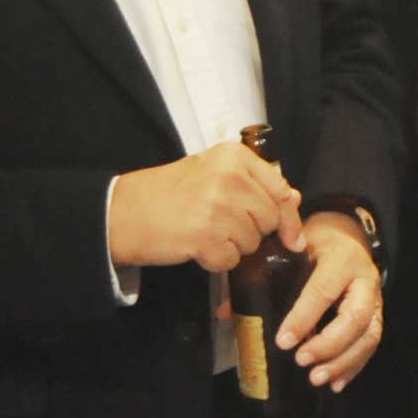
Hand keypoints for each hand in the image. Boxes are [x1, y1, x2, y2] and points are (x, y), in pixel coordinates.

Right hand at [109, 142, 302, 271]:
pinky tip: (196, 246)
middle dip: (250, 230)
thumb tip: (294, 199)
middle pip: (268, 220)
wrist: (124, 212)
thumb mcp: (214, 174)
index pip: (280, 191)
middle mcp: (229, 178)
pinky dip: (215, 261)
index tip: (292, 236)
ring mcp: (217, 207)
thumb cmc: (170, 194)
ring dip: (231, 246)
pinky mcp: (205, 237)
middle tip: (219, 222)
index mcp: (234, 156)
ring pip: (251, 243)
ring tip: (203, 231)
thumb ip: (255, 185)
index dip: (288, 218)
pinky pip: (230, 261)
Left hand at [275, 213, 382, 389]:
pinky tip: (335, 383)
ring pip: (369, 335)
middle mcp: (364, 279)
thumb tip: (227, 312)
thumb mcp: (289, 248)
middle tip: (301, 361)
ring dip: (343, 361)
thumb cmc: (315, 241)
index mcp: (340, 259)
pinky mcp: (377, 314)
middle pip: (355, 318)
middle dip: (329, 344)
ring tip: (316, 378)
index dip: (303, 318)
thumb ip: (260, 276)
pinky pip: (371, 344)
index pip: (323, 291)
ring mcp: (375, 298)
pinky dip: (353, 366)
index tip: (283, 341)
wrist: (349, 234)